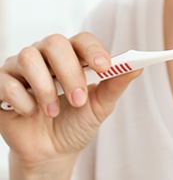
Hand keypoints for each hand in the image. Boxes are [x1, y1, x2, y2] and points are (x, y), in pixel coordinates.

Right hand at [0, 32, 140, 173]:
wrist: (51, 152)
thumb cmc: (77, 121)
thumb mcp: (101, 105)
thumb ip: (116, 84)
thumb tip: (138, 66)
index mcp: (73, 54)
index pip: (82, 39)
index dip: (93, 50)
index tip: (105, 67)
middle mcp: (47, 54)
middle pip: (55, 43)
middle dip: (69, 72)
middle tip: (78, 99)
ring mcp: (22, 67)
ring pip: (29, 57)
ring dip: (45, 87)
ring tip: (53, 111)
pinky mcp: (2, 84)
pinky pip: (7, 81)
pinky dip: (21, 99)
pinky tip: (31, 113)